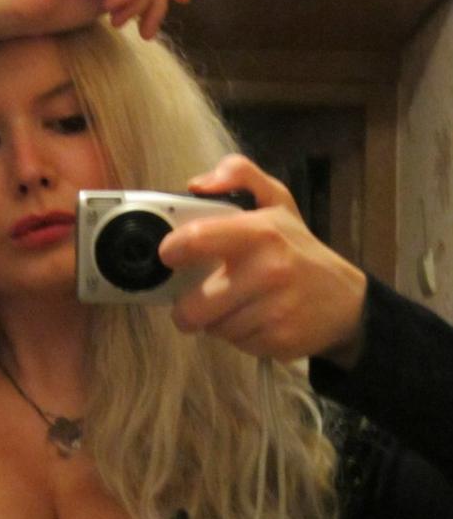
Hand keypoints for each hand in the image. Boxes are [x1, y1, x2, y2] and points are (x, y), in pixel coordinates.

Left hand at [159, 155, 367, 366]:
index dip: (173, 251)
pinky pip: (233, 343)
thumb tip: (196, 184)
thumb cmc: (298, 249)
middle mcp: (269, 271)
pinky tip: (254, 319)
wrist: (345, 300)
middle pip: (192, 307)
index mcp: (261, 232)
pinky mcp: (278, 340)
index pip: (195, 240)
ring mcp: (275, 310)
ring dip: (216, 320)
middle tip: (200, 297)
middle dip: (188, 306)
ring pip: (211, 328)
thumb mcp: (276, 201)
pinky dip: (237, 335)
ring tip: (237, 304)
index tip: (172, 256)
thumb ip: (239, 174)